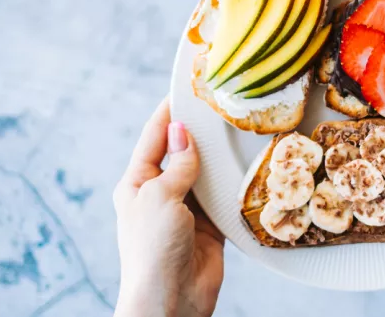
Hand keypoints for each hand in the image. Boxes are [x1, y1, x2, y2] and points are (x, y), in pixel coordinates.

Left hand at [113, 98, 224, 316]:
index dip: (170, 113)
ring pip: (204, 174)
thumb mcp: (159, 198)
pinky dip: (232, 185)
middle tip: (222, 107)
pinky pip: (221, 198)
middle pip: (182, 153)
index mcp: (138, 182)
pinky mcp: (208, 227)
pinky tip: (246, 168)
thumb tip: (180, 131)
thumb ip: (176, 165)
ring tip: (238, 132)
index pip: (155, 138)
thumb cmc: (153, 250)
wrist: (171, 302)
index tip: (187, 89)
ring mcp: (185, 210)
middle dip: (199, 132)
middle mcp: (160, 192)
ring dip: (218, 158)